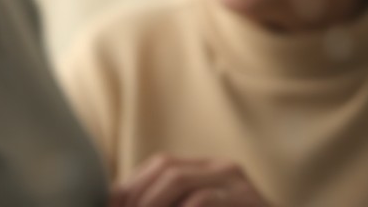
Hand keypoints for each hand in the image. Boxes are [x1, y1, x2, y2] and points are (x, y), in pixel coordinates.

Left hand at [108, 154, 273, 206]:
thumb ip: (172, 206)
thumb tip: (118, 204)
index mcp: (210, 171)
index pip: (161, 165)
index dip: (130, 186)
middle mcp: (225, 170)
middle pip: (167, 167)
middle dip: (134, 195)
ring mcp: (240, 185)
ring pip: (179, 179)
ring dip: (149, 204)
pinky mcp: (249, 203)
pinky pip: (202, 201)